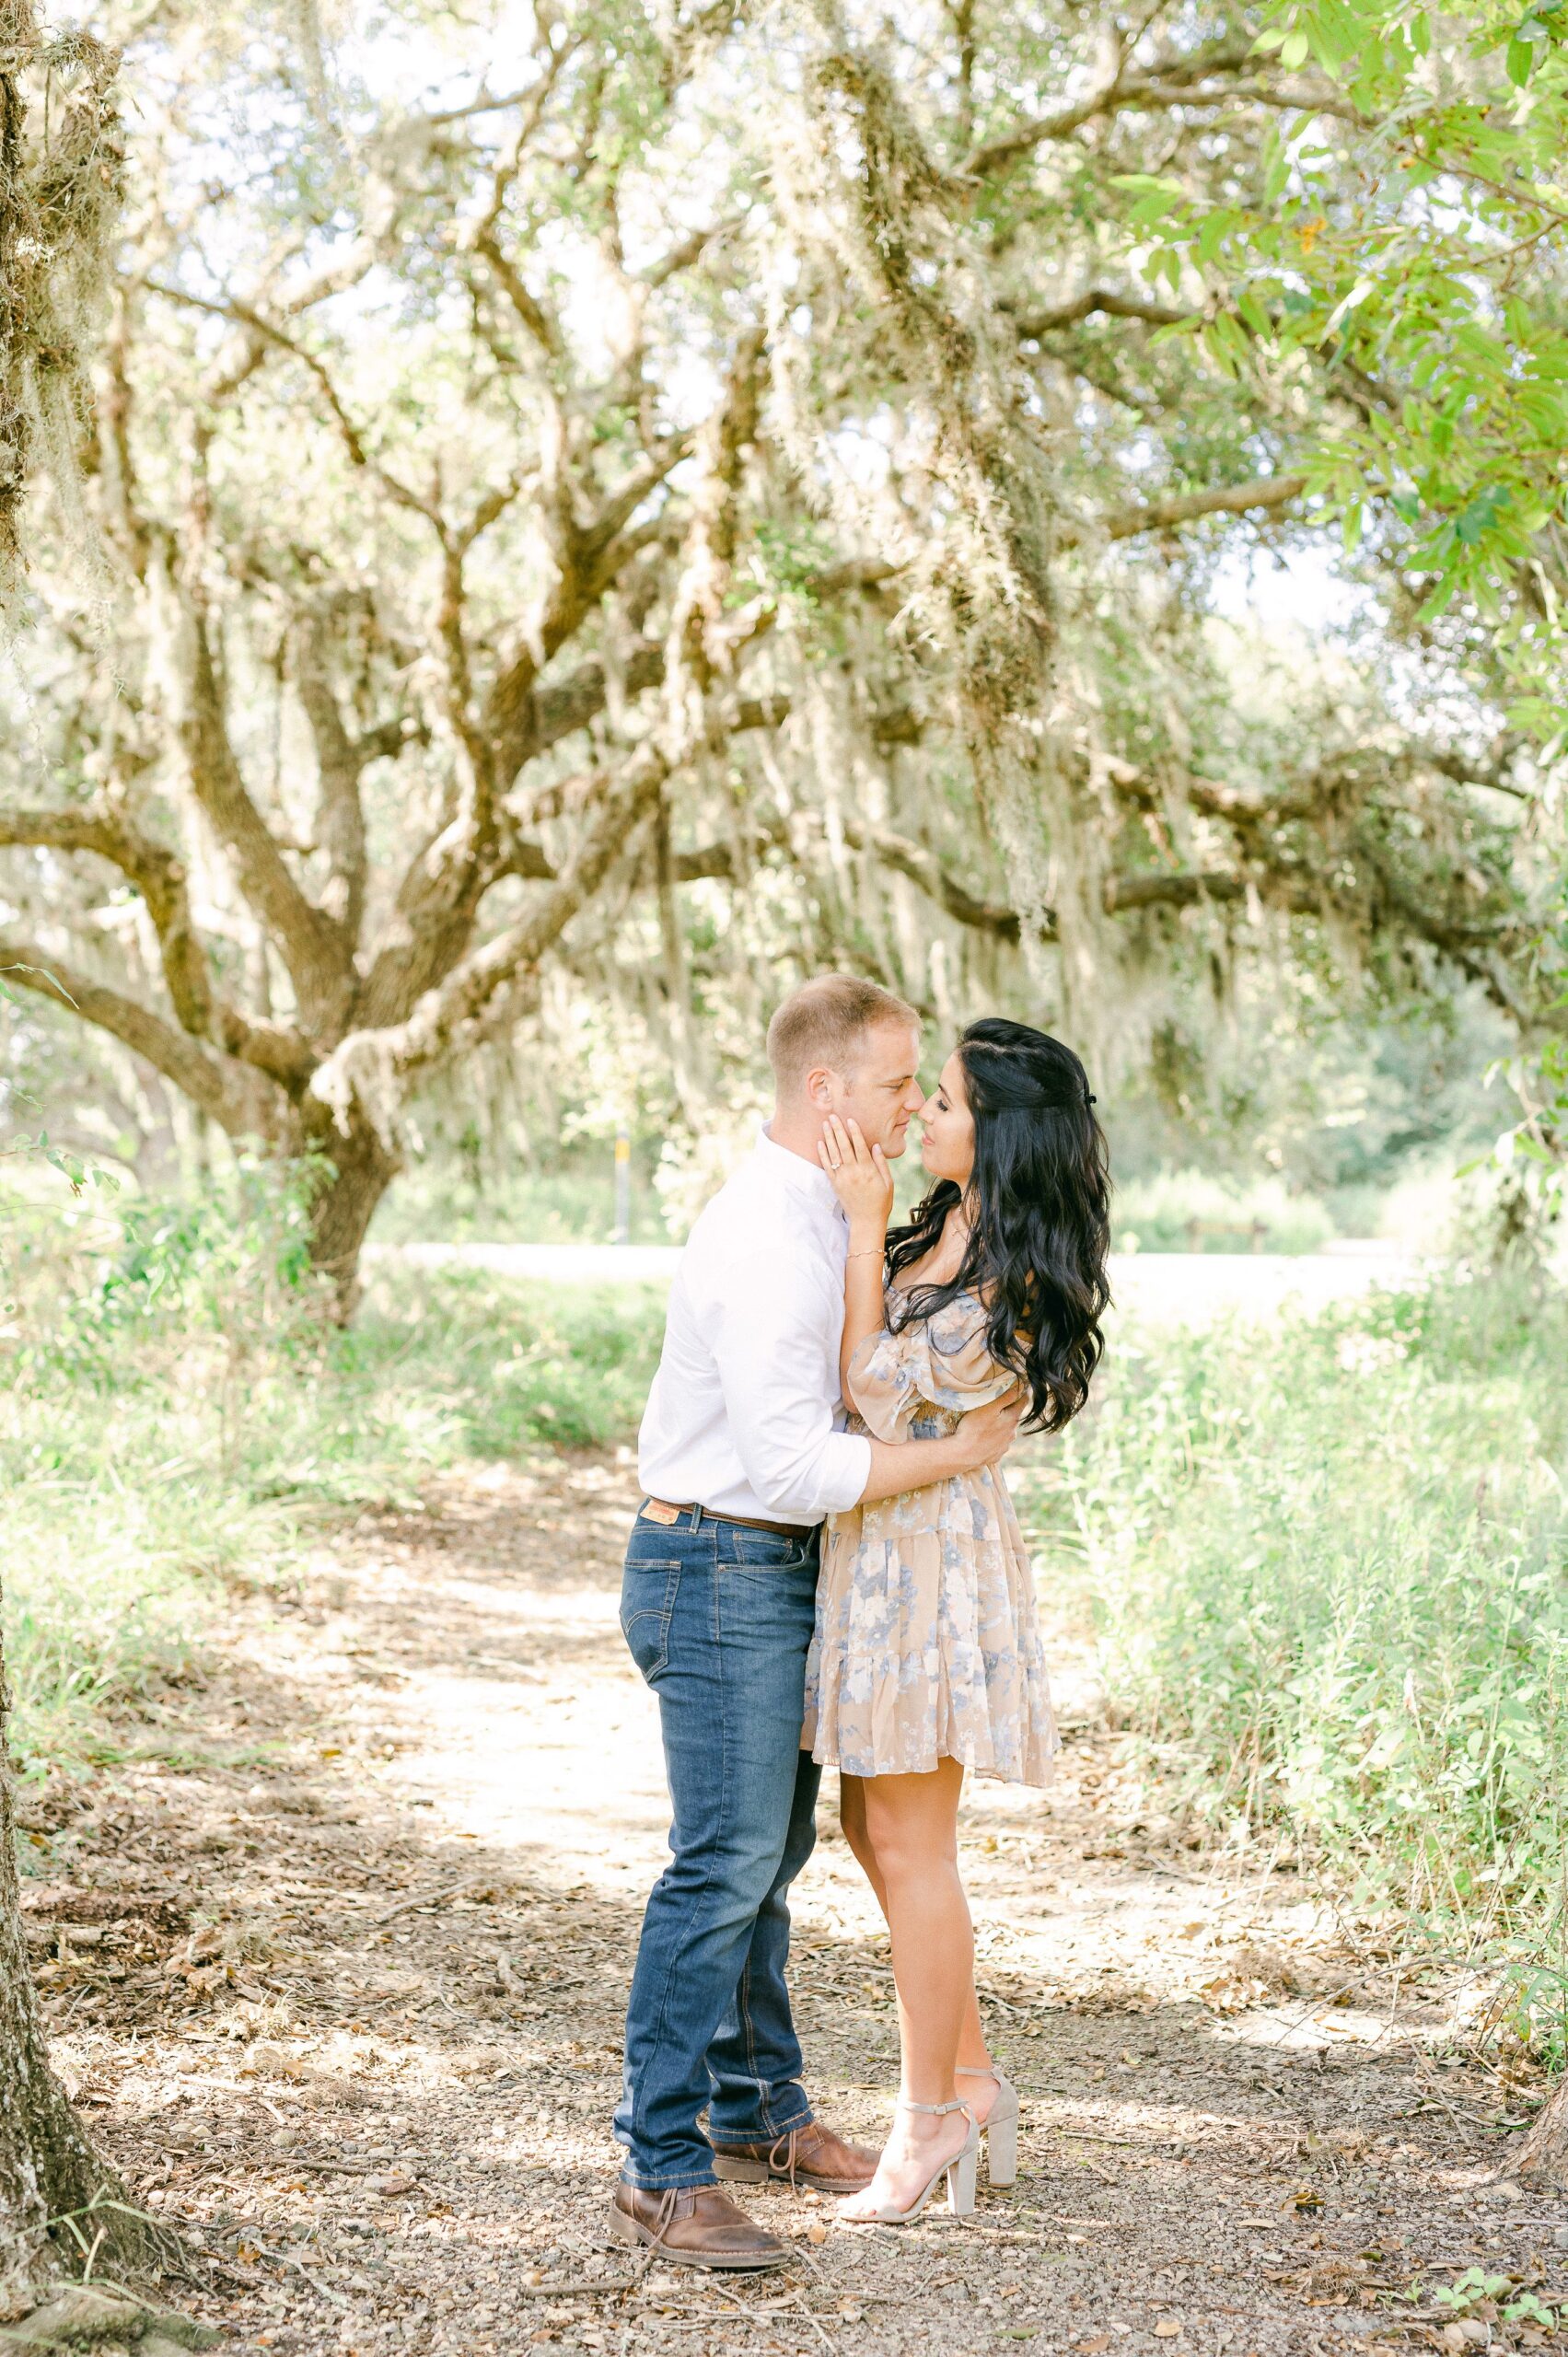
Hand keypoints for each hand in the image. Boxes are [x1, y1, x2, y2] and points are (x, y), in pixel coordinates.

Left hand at [816, 1114, 893, 1232]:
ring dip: (829, 1137)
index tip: (850, 1119)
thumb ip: (881, 1163)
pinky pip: (827, 1166)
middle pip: (844, 1146)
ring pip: (834, 1153)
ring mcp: (843, 1178)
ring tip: (825, 1124)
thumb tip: (875, 1146)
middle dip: (838, 1130)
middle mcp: (854, 1172)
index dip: (854, 1131)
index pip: (860, 1146)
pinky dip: (823, 1154)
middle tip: (832, 1116)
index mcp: (868, 1170)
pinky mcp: (835, 1184)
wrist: (866, 1221)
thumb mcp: (888, 1182)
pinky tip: (820, 1142)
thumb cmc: (881, 1202)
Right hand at [951, 1386, 1023, 1472]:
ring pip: (1006, 1431)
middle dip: (1007, 1410)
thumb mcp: (989, 1407)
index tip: (1020, 1386)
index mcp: (1012, 1419)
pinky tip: (983, 1438)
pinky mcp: (997, 1455)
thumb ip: (1005, 1397)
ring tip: (986, 1424)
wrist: (964, 1454)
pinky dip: (994, 1439)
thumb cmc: (974, 1428)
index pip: (1024, 1401)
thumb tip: (1018, 1389)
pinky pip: (998, 1443)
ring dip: (1000, 1426)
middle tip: (994, 1405)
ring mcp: (1005, 1446)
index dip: (1023, 1392)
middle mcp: (1012, 1433)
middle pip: (1014, 1417)